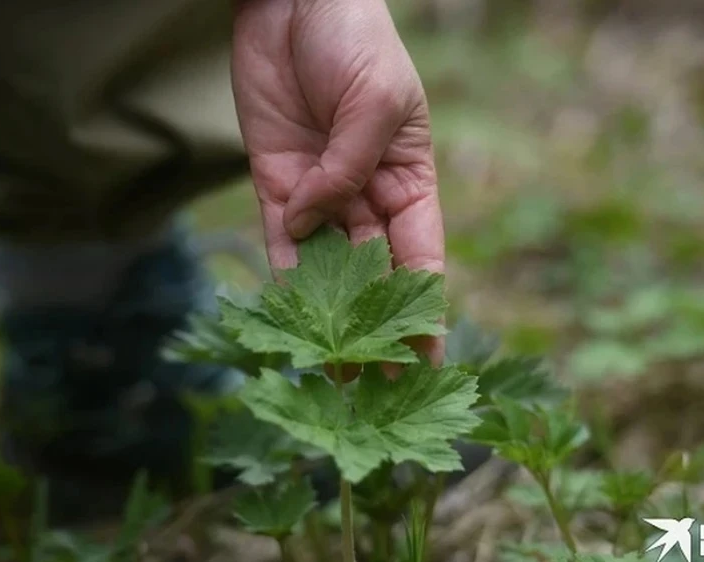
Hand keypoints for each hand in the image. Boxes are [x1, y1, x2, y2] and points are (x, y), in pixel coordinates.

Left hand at [232, 0, 445, 365]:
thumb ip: (349, 167)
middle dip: (372, 326)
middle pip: (373, 274)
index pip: (422, 258)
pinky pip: (279, 238)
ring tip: (326, 365)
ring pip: (326, 267)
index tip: (429, 361)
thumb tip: (314, 224)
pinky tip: (285, 315)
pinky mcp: (274, 182)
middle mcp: (366, 195)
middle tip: (369, 381)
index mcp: (409, 179)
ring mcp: (319, 192)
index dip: (425, 311)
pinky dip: (282, 273)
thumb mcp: (375, 100)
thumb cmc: (354, 39)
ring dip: (325, 314)